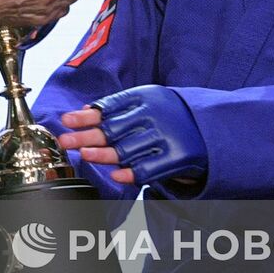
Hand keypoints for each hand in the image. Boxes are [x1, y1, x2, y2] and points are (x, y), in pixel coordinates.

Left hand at [57, 85, 206, 188]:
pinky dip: (131, 173)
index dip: (86, 116)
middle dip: (86, 136)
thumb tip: (84, 109)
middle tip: (65, 142)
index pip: (109, 107)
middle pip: (114, 129)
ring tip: (84, 155)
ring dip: (103, 154)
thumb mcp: (146, 101)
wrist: (208, 125)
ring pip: (127, 150)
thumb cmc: (168, 113)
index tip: (66, 121)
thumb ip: (117, 106)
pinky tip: (115, 175)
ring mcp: (166, 136)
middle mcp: (155, 115)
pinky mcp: (177, 157)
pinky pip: (149, 169)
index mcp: (145, 97)